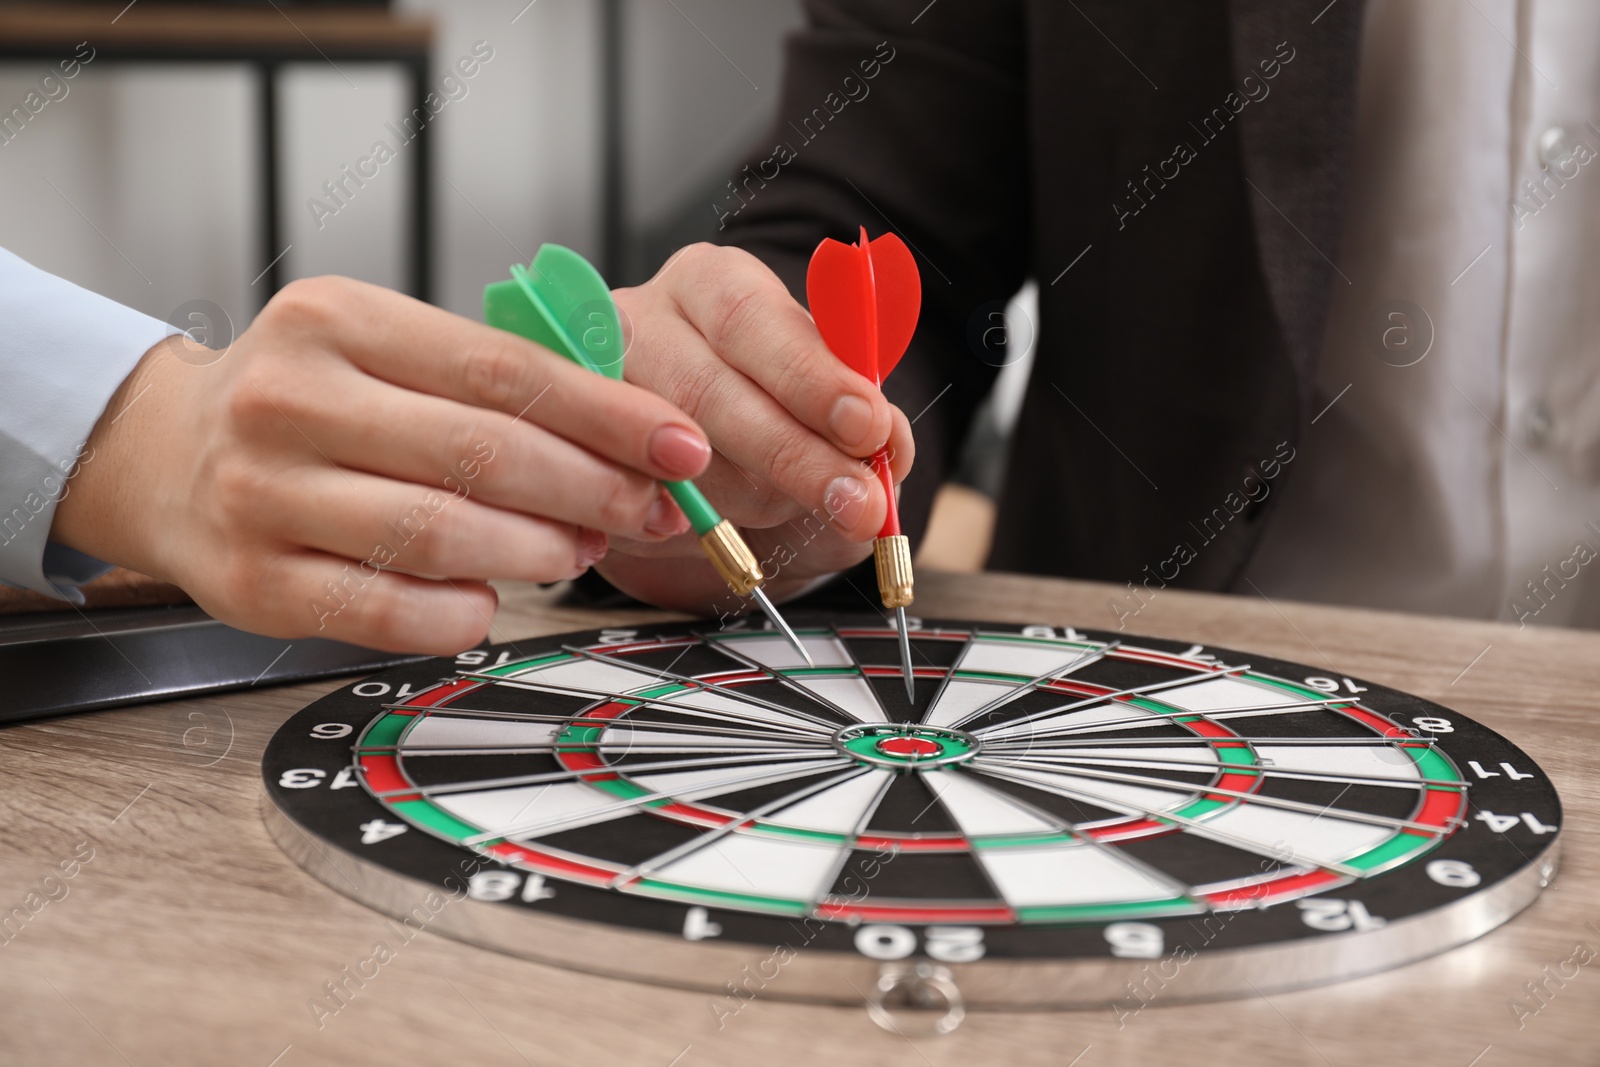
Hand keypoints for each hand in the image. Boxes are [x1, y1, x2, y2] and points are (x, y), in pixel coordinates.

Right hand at [49, 276, 713, 653]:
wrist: (167, 456)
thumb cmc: (308, 403)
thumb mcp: (387, 351)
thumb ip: (495, 385)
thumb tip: (631, 441)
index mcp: (337, 320)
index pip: (503, 370)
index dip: (609, 415)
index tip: (680, 445)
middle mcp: (289, 399)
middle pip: (482, 452)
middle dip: (592, 490)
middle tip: (649, 510)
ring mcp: (262, 494)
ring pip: (440, 534)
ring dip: (537, 552)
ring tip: (576, 551)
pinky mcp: (254, 582)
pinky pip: (388, 612)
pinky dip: (461, 611)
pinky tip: (490, 598)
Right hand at [600, 243, 914, 612]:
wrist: (693, 443)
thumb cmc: (765, 402)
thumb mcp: (824, 395)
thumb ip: (863, 417)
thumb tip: (888, 445)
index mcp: (710, 282)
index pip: (752, 319)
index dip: (811, 377)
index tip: (865, 425)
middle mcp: (641, 323)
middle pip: (706, 392)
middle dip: (794, 457)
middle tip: (856, 502)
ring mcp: (592, 391)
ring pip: (670, 458)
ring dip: (749, 501)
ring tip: (796, 509)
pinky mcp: (574, 457)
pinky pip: (634, 506)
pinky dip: (692, 530)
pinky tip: (727, 530)